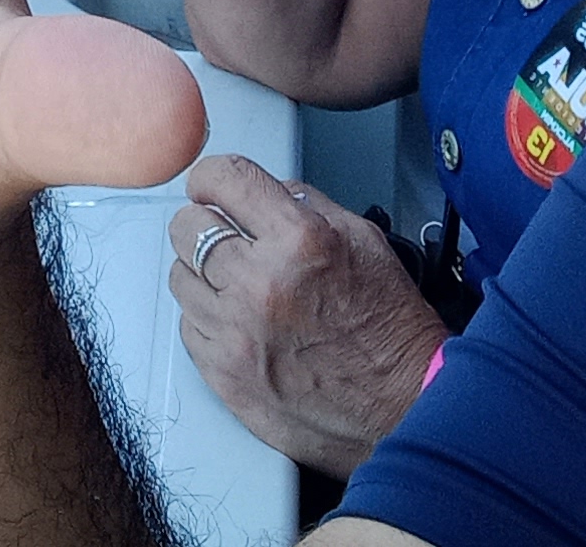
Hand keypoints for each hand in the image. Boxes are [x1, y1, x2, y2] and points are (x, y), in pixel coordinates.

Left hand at [165, 157, 444, 475]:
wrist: (405, 407)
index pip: (224, 179)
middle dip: (205, 223)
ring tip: (238, 285)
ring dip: (205, 275)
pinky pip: (189, 327)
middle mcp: (261, 284)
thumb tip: (260, 191)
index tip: (212, 186)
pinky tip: (240, 322)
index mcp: (298, 241)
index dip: (212, 177)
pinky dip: (208, 320)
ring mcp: (238, 334)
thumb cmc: (390, 330)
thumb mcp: (363, 240)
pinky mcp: (224, 375)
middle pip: (187, 225)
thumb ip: (305, 205)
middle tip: (226, 236)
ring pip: (180, 276)